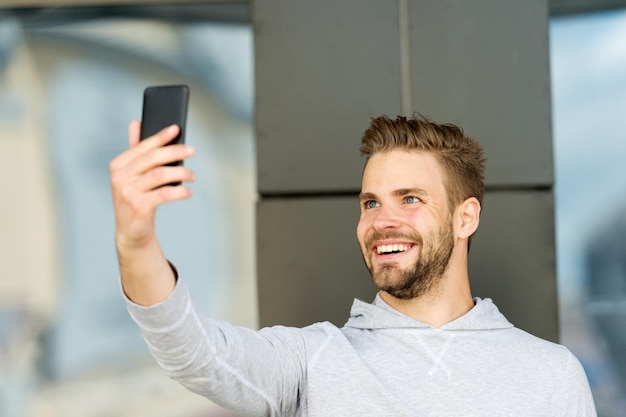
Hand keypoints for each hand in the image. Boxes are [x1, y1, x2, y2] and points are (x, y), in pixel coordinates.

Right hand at [110, 121, 195, 250]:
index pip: (142, 146)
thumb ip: (135, 151)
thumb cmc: (136, 198)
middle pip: (153, 158)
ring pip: (161, 174)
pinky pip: (165, 194)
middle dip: (175, 152)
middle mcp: (120, 177)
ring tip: (193, 176)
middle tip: (192, 150)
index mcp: (118, 165)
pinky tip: (188, 192)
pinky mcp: (139, 206)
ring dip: (181, 172)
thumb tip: (136, 122)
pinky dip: (180, 191)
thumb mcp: (133, 175)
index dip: (160, 136)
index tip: (176, 128)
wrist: (131, 231)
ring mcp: (128, 192)